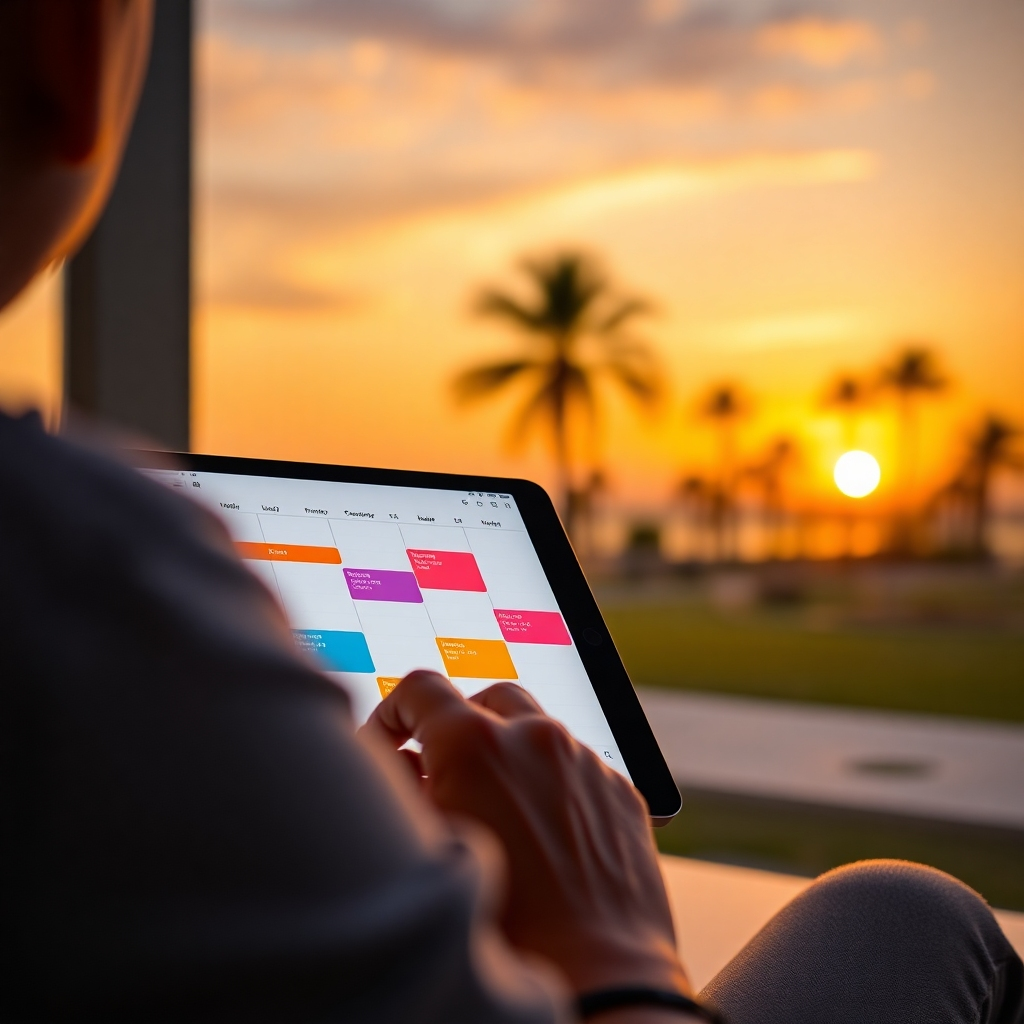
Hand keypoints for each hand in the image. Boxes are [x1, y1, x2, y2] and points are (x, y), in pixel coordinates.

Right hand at [360, 671, 689, 998]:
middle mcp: (534, 737)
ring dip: (510, 754)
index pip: (421, 688)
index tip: (392, 740)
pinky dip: (552, 783)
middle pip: (484, 698)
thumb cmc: (503, 931)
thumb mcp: (423, 850)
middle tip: (445, 774)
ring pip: (536, 731)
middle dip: (459, 727)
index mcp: (475, 744)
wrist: (597, 976)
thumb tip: (400, 761)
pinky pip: (576, 766)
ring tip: (498, 810)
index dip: (394, 713)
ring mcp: (583, 759)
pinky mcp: (618, 788)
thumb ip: (403, 788)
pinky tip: (541, 833)